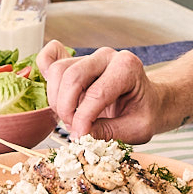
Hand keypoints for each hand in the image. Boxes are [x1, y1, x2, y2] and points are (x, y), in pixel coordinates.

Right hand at [37, 40, 165, 141]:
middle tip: (74, 129)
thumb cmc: (144, 113)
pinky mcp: (74, 61)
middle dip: (67, 108)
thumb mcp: (137, 130)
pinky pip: (50, 58)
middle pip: (72, 76)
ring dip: (57, 99)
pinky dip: (44, 72)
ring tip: (70, 118)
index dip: (83, 119)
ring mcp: (89, 56)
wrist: (148, 102)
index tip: (80, 137)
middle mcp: (106, 56)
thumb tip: (81, 136)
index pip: (97, 92)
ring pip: (58, 71)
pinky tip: (54, 92)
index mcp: (127, 67)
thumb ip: (110, 132)